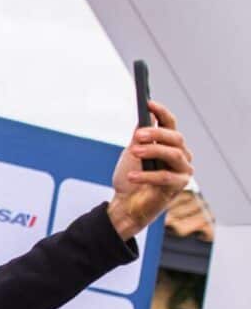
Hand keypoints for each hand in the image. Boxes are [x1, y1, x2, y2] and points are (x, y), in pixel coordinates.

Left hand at [108, 100, 193, 239]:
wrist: (125, 205)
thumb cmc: (129, 179)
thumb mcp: (131, 154)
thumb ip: (139, 139)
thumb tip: (143, 120)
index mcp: (169, 144)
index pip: (170, 124)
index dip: (161, 112)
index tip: (148, 103)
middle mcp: (181, 155)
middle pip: (175, 138)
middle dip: (156, 134)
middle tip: (138, 135)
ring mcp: (182, 171)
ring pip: (174, 154)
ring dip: (153, 151)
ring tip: (134, 152)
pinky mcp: (178, 187)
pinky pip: (165, 178)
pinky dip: (147, 175)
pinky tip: (132, 175)